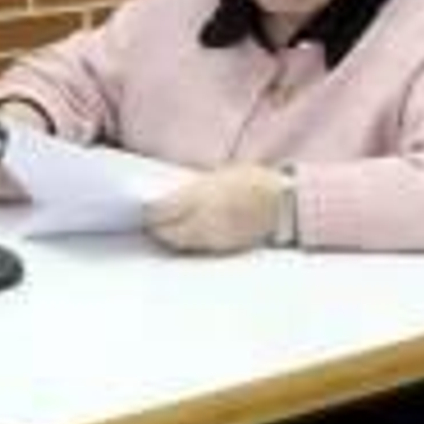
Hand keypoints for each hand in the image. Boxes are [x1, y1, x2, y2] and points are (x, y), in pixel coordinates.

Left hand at [144, 165, 285, 253]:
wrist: (282, 204)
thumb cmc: (251, 181)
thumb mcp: (218, 176)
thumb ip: (193, 188)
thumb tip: (168, 197)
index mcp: (202, 196)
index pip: (162, 210)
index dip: (149, 211)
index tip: (141, 208)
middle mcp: (205, 219)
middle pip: (167, 231)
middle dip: (155, 227)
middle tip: (148, 221)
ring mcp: (214, 236)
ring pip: (180, 243)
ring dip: (168, 237)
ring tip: (162, 230)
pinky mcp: (224, 248)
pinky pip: (197, 248)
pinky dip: (186, 243)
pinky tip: (183, 237)